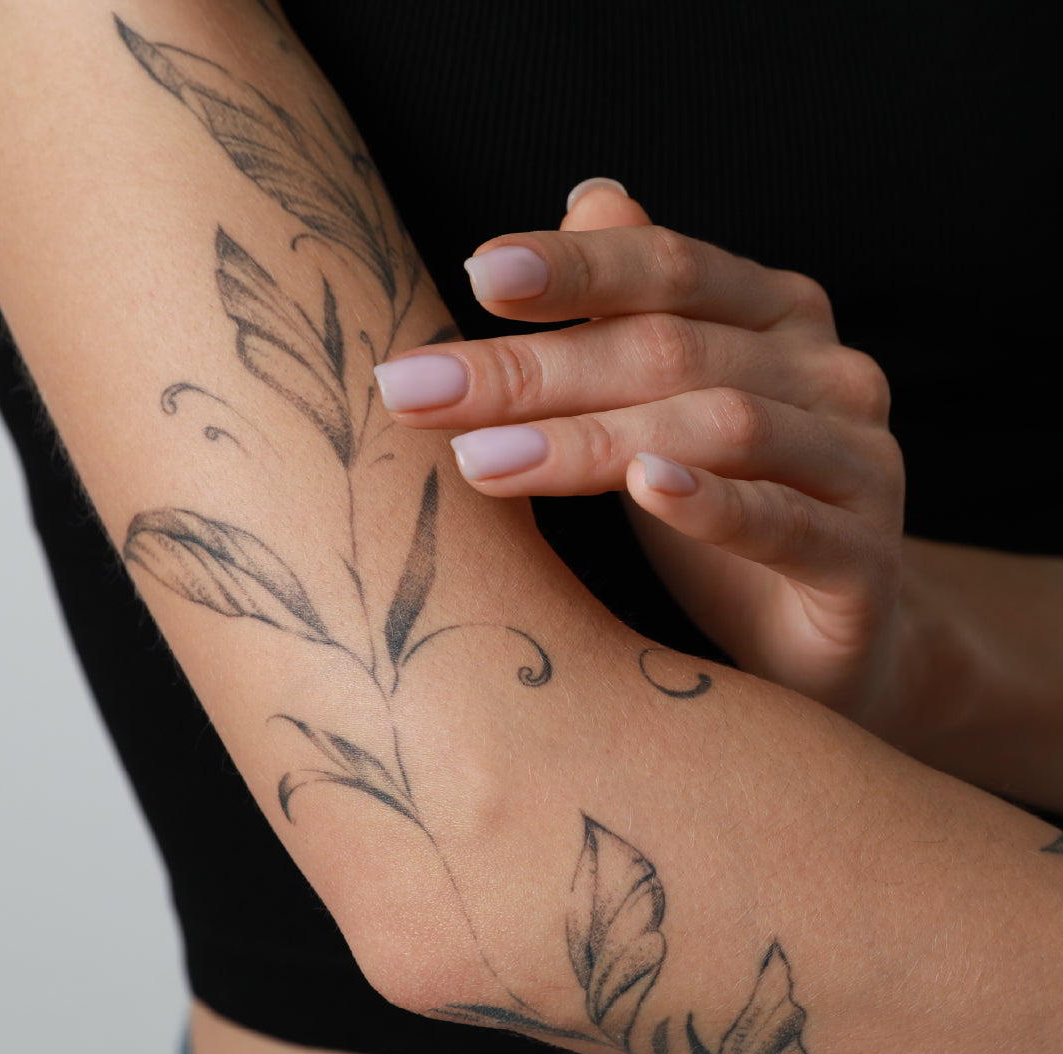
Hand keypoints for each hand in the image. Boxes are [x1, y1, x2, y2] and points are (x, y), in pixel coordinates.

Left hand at [374, 182, 906, 722]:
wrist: (824, 635)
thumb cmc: (724, 509)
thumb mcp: (665, 404)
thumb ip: (633, 310)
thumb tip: (588, 195)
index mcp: (776, 316)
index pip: (669, 268)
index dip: (574, 267)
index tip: (475, 273)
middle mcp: (828, 372)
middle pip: (670, 348)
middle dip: (532, 369)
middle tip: (415, 390)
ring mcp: (858, 463)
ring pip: (719, 425)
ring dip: (588, 439)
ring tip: (480, 460)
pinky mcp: (861, 560)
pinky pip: (786, 522)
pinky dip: (712, 503)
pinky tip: (645, 487)